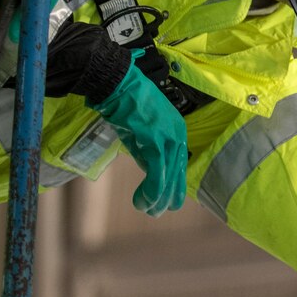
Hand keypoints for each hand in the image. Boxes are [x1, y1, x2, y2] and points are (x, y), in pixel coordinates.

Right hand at [89, 57, 188, 215]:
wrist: (117, 85)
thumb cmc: (125, 105)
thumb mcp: (141, 133)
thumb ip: (148, 151)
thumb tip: (150, 172)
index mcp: (177, 132)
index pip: (179, 165)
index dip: (172, 185)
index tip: (162, 199)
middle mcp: (178, 136)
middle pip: (178, 174)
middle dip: (168, 196)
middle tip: (154, 211)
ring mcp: (168, 137)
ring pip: (169, 177)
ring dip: (158, 198)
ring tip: (148, 210)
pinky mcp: (155, 140)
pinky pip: (158, 173)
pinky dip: (152, 190)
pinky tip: (144, 200)